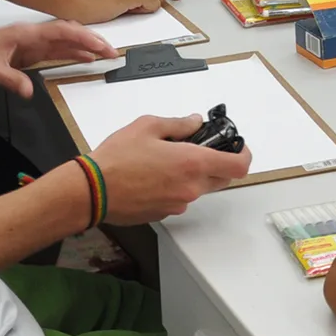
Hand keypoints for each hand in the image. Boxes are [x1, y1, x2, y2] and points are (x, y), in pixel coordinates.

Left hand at [0, 21, 111, 97]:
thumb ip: (12, 81)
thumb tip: (30, 91)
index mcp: (26, 33)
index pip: (62, 31)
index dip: (84, 38)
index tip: (101, 46)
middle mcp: (32, 35)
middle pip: (69, 34)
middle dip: (92, 41)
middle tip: (111, 51)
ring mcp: (32, 42)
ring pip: (66, 41)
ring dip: (86, 46)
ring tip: (105, 54)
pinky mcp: (29, 51)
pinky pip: (56, 50)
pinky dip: (73, 53)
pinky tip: (84, 58)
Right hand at [89, 114, 251, 224]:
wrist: (92, 191)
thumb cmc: (117, 159)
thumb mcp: (148, 126)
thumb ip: (179, 124)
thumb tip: (194, 122)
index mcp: (193, 163)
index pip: (239, 166)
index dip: (244, 154)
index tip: (237, 145)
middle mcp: (191, 187)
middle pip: (223, 178)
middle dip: (218, 162)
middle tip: (200, 147)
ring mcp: (179, 203)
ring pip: (200, 188)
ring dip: (193, 174)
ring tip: (167, 159)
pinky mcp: (165, 213)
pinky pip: (180, 198)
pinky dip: (176, 186)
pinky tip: (154, 175)